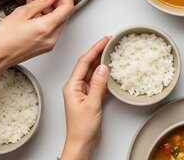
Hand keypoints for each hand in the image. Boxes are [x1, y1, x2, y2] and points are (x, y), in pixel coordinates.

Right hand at [0, 0, 74, 68]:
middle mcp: (52, 37)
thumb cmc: (3, 38)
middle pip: (64, 14)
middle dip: (58, 0)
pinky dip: (47, 17)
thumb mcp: (22, 13)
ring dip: (51, 8)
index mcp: (48, 28)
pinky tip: (34, 11)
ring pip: (58, 21)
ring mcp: (50, 43)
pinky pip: (51, 28)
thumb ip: (42, 1)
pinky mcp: (45, 46)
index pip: (68, 7)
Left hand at [61, 37, 109, 158]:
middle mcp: (76, 87)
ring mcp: (83, 92)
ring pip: (93, 72)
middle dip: (98, 52)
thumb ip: (98, 84)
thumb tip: (103, 67)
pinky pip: (98, 82)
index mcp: (72, 86)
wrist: (82, 144)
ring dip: (102, 62)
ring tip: (112, 51)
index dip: (95, 49)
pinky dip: (105, 75)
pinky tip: (111, 70)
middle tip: (110, 41)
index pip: (84, 62)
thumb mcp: (92, 104)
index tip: (104, 40)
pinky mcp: (91, 98)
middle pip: (88, 64)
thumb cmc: (81, 129)